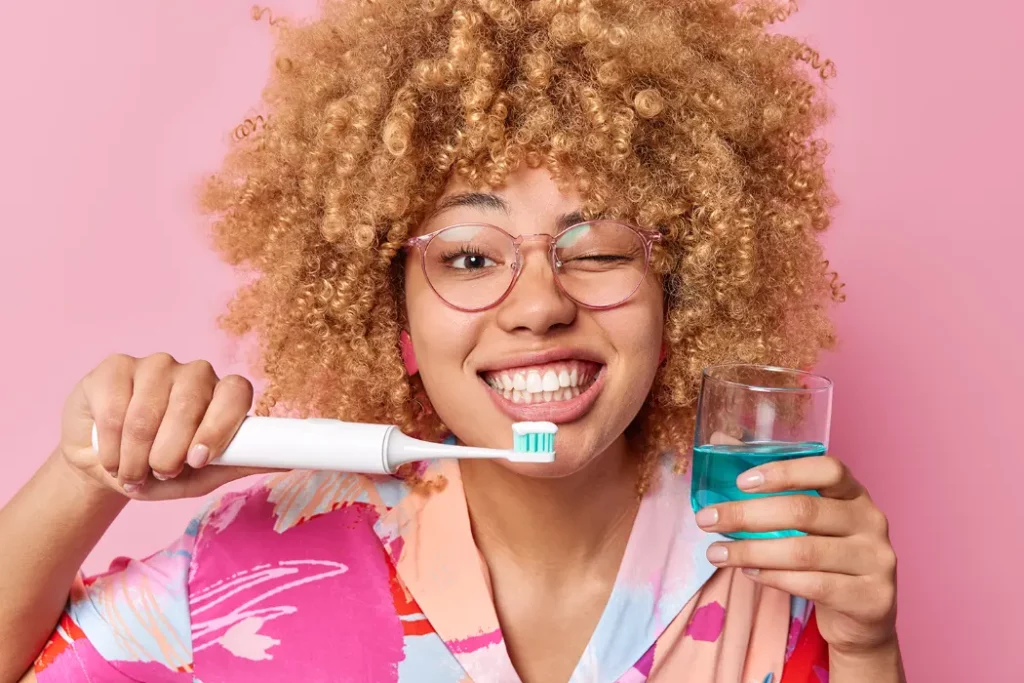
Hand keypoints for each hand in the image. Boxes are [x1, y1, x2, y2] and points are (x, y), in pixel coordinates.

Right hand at [59, 352, 277, 499]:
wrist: (107, 465)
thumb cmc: (160, 467)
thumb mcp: (201, 476)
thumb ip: (238, 463)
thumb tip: (287, 462)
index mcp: (223, 395)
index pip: (237, 392)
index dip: (219, 425)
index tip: (198, 459)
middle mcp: (195, 373)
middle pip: (190, 402)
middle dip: (170, 451)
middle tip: (159, 472)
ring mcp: (156, 365)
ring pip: (148, 410)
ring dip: (136, 455)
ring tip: (132, 472)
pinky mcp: (116, 367)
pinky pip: (115, 407)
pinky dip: (110, 444)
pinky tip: (110, 456)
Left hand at [694, 453, 897, 655]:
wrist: (864, 612)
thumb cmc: (826, 552)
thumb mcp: (806, 514)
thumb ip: (769, 479)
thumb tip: (721, 441)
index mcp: (855, 492)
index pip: (828, 469)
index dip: (784, 472)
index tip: (740, 482)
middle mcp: (871, 521)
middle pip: (804, 511)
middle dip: (747, 515)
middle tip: (706, 521)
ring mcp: (876, 560)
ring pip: (803, 552)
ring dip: (751, 552)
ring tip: (716, 553)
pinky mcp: (871, 597)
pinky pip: (813, 585)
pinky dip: (774, 578)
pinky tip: (749, 573)